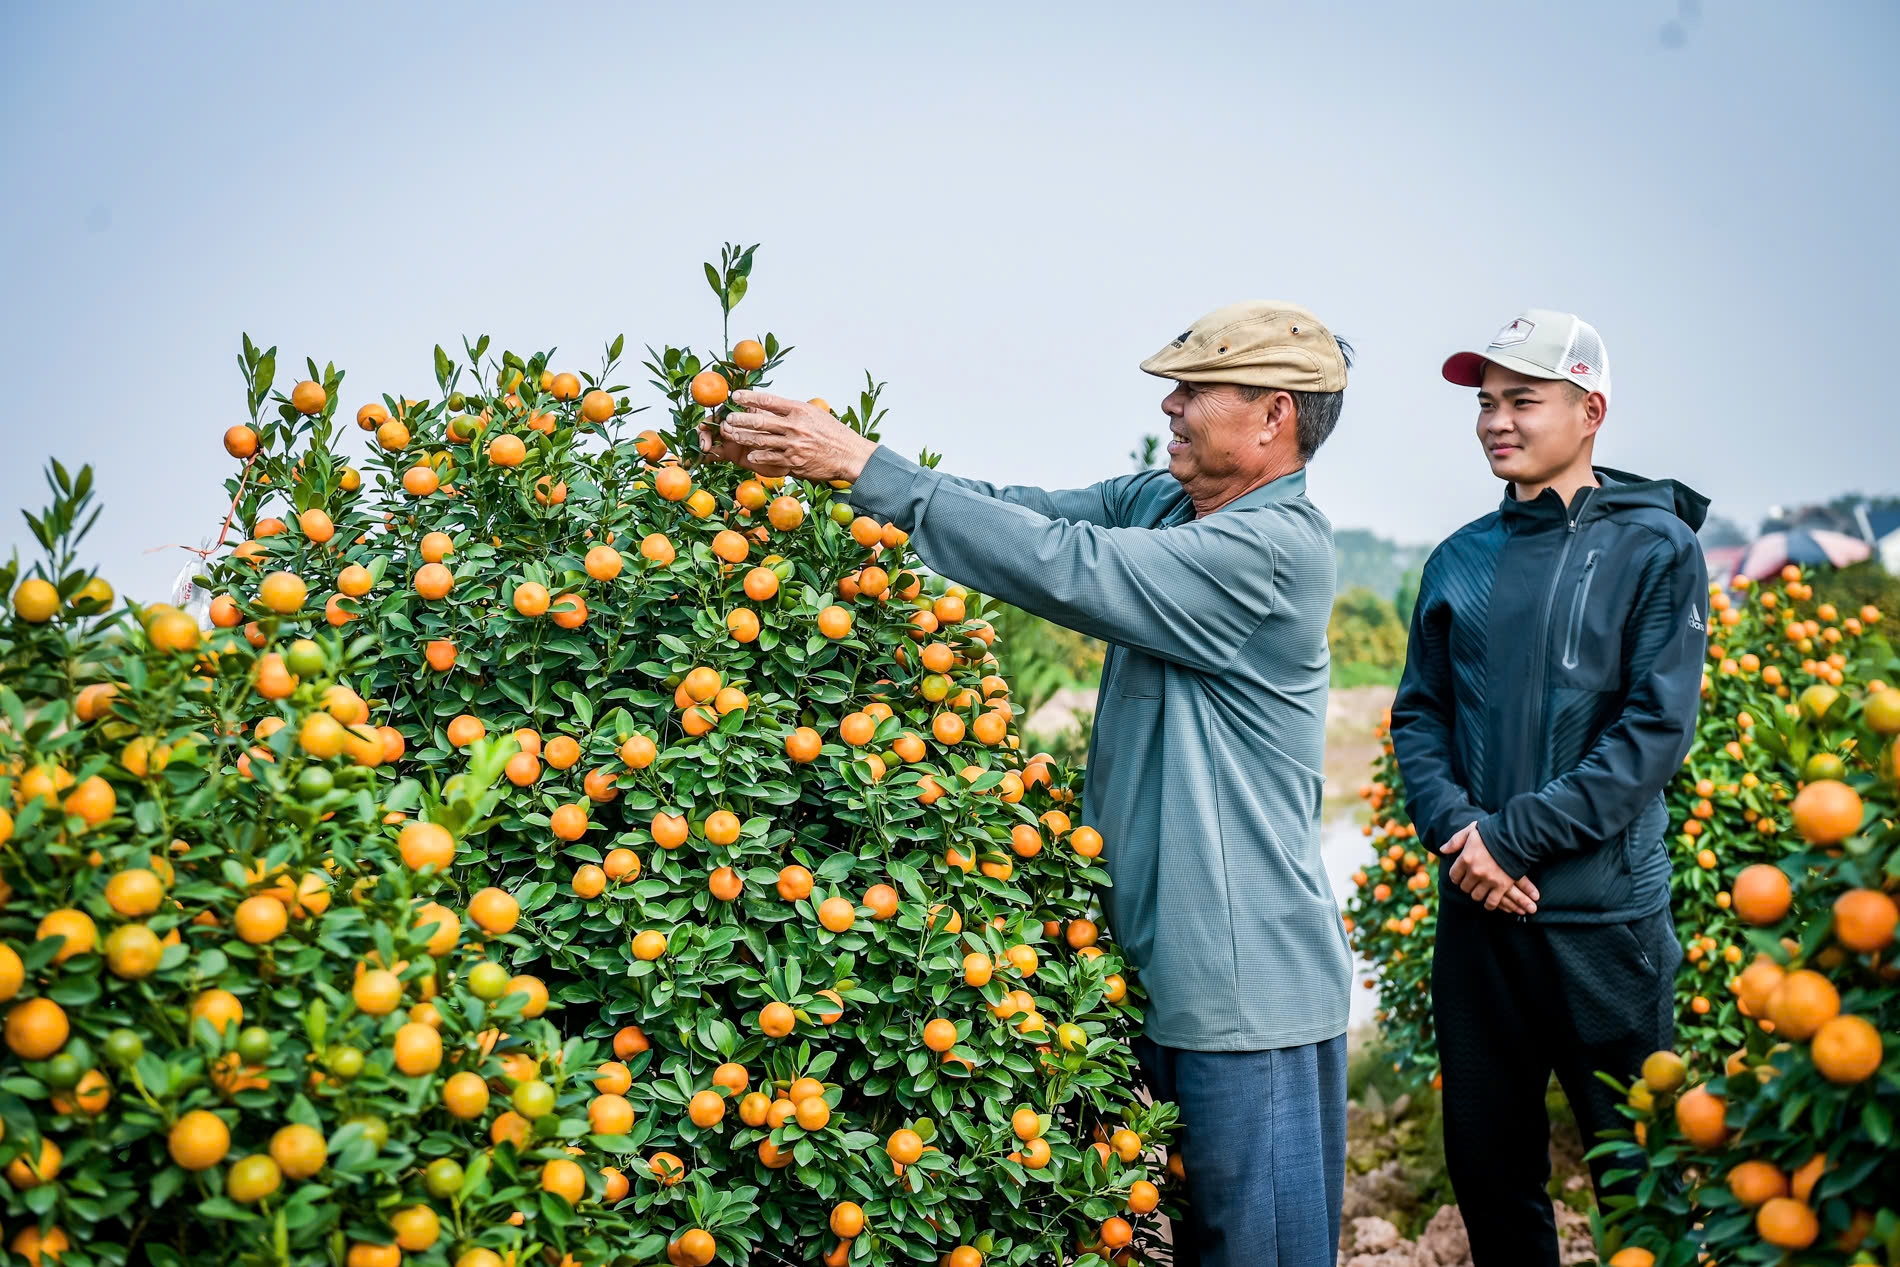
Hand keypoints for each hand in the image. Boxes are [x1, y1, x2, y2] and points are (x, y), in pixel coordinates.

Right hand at [694, 419, 789, 477]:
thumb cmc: (786, 436)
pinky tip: (691, 461)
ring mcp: (731, 438)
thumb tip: (741, 404)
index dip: (712, 418)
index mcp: (744, 411)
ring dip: (702, 443)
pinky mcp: (730, 453)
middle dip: (705, 432)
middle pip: (713, 424)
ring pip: (711, 437)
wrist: (791, 458)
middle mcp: (736, 423)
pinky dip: (701, 457)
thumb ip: (758, 416)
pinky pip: (713, 453)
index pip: (723, 411)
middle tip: (705, 443)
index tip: (706, 426)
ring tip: (703, 450)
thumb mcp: (775, 424)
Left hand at [696, 390, 876, 482]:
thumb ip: (793, 411)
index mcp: (799, 410)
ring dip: (742, 437)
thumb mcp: (815, 414)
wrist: (850, 455)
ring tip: (730, 434)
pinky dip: (757, 457)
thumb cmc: (833, 434)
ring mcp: (793, 445)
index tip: (736, 397)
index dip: (749, 398)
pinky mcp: (793, 462)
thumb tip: (772, 406)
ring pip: (760, 440)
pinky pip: (769, 459)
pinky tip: (749, 455)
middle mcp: (795, 426)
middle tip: (727, 419)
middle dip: (739, 419)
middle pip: (759, 421)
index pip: (768, 400)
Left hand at [1442, 822, 1539, 914]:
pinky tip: (1489, 901)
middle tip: (1472, 882)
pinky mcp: (1502, 886)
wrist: (1516, 837)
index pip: (1454, 876)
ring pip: (1476, 896)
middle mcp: (1474, 872)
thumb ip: (1455, 841)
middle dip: (1467, 885)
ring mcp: (1488, 880)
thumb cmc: (1492, 832)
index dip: (1457, 877)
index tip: (1461, 876)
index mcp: (1465, 859)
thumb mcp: (1470, 831)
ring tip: (1481, 889)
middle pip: (1464, 887)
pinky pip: (1491, 902)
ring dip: (1477, 893)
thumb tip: (1442, 850)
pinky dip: (1489, 904)